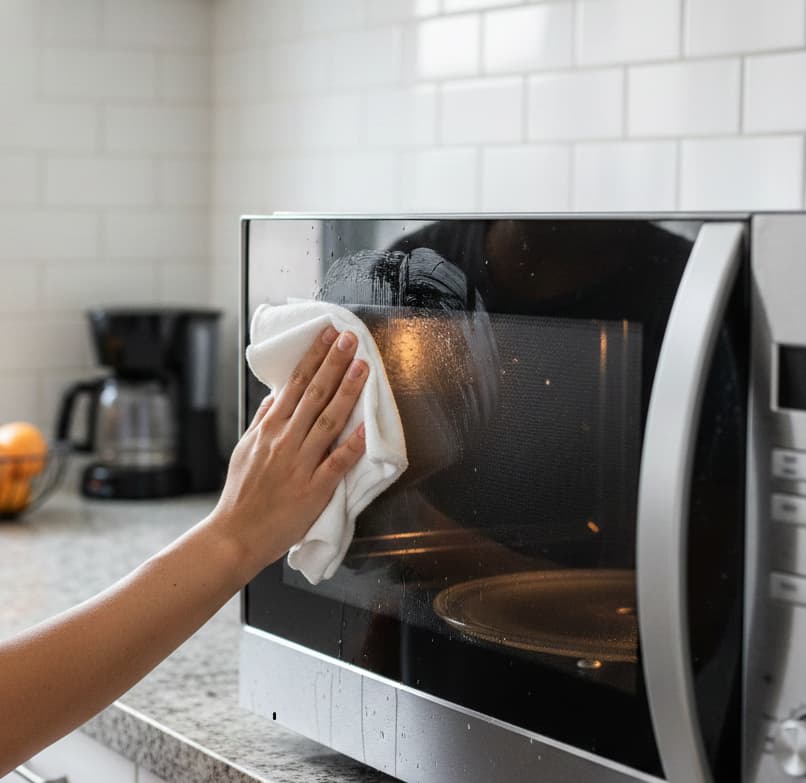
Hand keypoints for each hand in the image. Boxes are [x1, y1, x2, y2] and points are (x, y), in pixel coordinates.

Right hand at [210, 326, 367, 581]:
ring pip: (328, 420)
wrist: (236, 535)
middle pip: (314, 394)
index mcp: (269, 429)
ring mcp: (300, 464)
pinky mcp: (314, 489)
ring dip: (347, 392)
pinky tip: (369, 427)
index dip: (314, 357)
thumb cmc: (241, 495)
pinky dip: (353, 444)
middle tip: (350, 338)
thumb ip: (262, 421)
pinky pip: (337, 463)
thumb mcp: (244, 450)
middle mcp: (284, 441)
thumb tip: (275, 396)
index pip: (295, 384)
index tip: (328, 335)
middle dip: (334, 362)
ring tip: (363, 367)